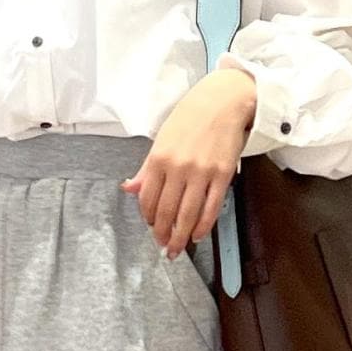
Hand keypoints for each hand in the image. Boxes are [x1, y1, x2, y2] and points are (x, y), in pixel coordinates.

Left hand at [120, 66, 255, 257]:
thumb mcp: (161, 140)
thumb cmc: (190, 118)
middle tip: (163, 246)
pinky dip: (203, 226)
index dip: (148, 217)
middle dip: (163, 234)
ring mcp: (202, 172)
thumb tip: (128, 188)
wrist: (223, 101)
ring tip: (177, 249)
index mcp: (159, 158)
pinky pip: (211, 208)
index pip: (147, 198)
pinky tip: (197, 235)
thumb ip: (146, 169)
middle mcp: (178, 167)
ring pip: (187, 214)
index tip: (151, 226)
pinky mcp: (223, 175)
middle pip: (166, 211)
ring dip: (180, 236)